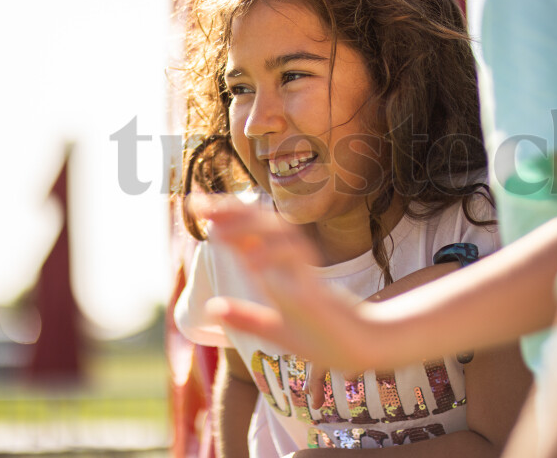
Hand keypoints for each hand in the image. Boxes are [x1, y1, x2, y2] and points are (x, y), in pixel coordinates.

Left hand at [201, 202, 383, 372]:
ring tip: (218, 229)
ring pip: (284, 237)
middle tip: (199, 204)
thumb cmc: (324, 339)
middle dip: (233, 212)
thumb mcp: (275, 330)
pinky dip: (275, 260)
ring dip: (251, 229)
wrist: (359, 352)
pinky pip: (298, 270)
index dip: (227, 217)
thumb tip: (213, 308)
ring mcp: (306, 277)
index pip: (252, 234)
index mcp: (281, 271)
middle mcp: (293, 266)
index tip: (197, 205)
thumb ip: (246, 318)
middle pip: (265, 226)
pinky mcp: (318, 295)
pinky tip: (250, 261)